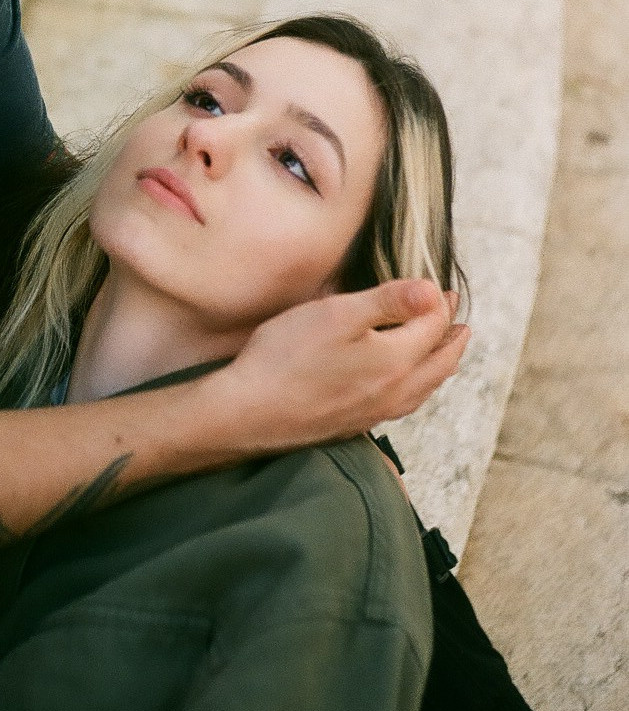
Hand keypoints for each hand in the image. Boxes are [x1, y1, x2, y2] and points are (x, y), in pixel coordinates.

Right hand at [207, 280, 468, 456]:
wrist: (249, 412)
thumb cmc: (287, 358)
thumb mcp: (337, 314)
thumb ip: (389, 302)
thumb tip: (433, 292)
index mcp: (397, 360)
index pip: (433, 325)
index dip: (440, 303)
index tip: (441, 287)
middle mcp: (395, 392)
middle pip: (440, 363)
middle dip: (453, 339)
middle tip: (460, 323)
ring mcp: (376, 412)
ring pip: (424, 388)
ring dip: (439, 366)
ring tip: (443, 352)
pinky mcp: (355, 423)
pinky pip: (403, 404)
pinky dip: (417, 387)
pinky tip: (402, 385)